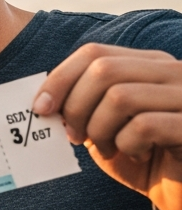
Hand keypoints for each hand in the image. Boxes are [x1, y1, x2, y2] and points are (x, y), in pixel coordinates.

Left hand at [33, 43, 181, 209]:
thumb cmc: (142, 156)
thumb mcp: (105, 125)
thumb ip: (82, 106)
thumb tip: (43, 101)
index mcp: (149, 64)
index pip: (94, 53)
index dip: (59, 79)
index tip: (41, 108)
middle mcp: (173, 72)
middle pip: (103, 70)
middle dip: (76, 107)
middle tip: (76, 136)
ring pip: (120, 97)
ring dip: (100, 130)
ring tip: (110, 148)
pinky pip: (144, 126)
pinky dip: (127, 145)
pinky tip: (138, 155)